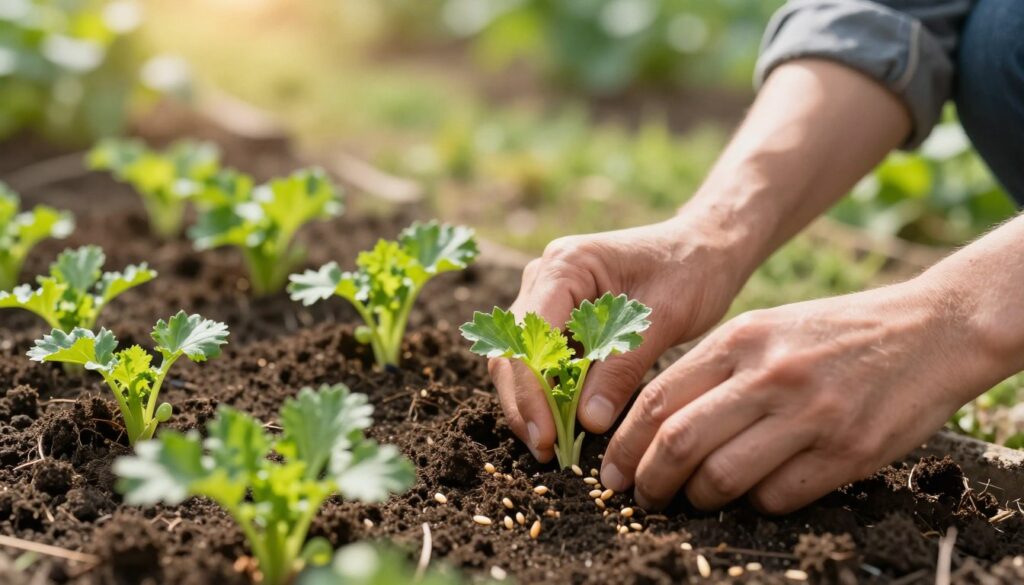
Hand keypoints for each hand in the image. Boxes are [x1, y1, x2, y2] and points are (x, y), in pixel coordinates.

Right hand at [493, 216, 748, 461]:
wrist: (705, 249)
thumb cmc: (690, 272)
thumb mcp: (662, 320)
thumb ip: (622, 368)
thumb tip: (587, 423)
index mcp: (565, 266)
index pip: (530, 336)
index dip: (532, 391)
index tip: (547, 436)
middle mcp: (544, 277)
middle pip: (514, 350)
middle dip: (524, 404)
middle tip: (544, 451)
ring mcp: (547, 297)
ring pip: (520, 359)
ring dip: (532, 403)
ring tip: (550, 447)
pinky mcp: (559, 317)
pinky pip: (542, 361)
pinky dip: (549, 393)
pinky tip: (563, 426)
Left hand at [600, 278, 998, 512]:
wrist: (928, 330)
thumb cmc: (833, 334)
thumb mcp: (765, 329)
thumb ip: (714, 368)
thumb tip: (654, 423)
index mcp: (741, 340)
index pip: (660, 399)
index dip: (626, 444)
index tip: (613, 472)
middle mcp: (771, 375)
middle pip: (680, 442)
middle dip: (650, 480)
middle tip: (643, 497)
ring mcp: (811, 414)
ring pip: (723, 477)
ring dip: (698, 499)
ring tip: (695, 499)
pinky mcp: (849, 451)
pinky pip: (778, 497)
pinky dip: (755, 505)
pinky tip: (754, 494)